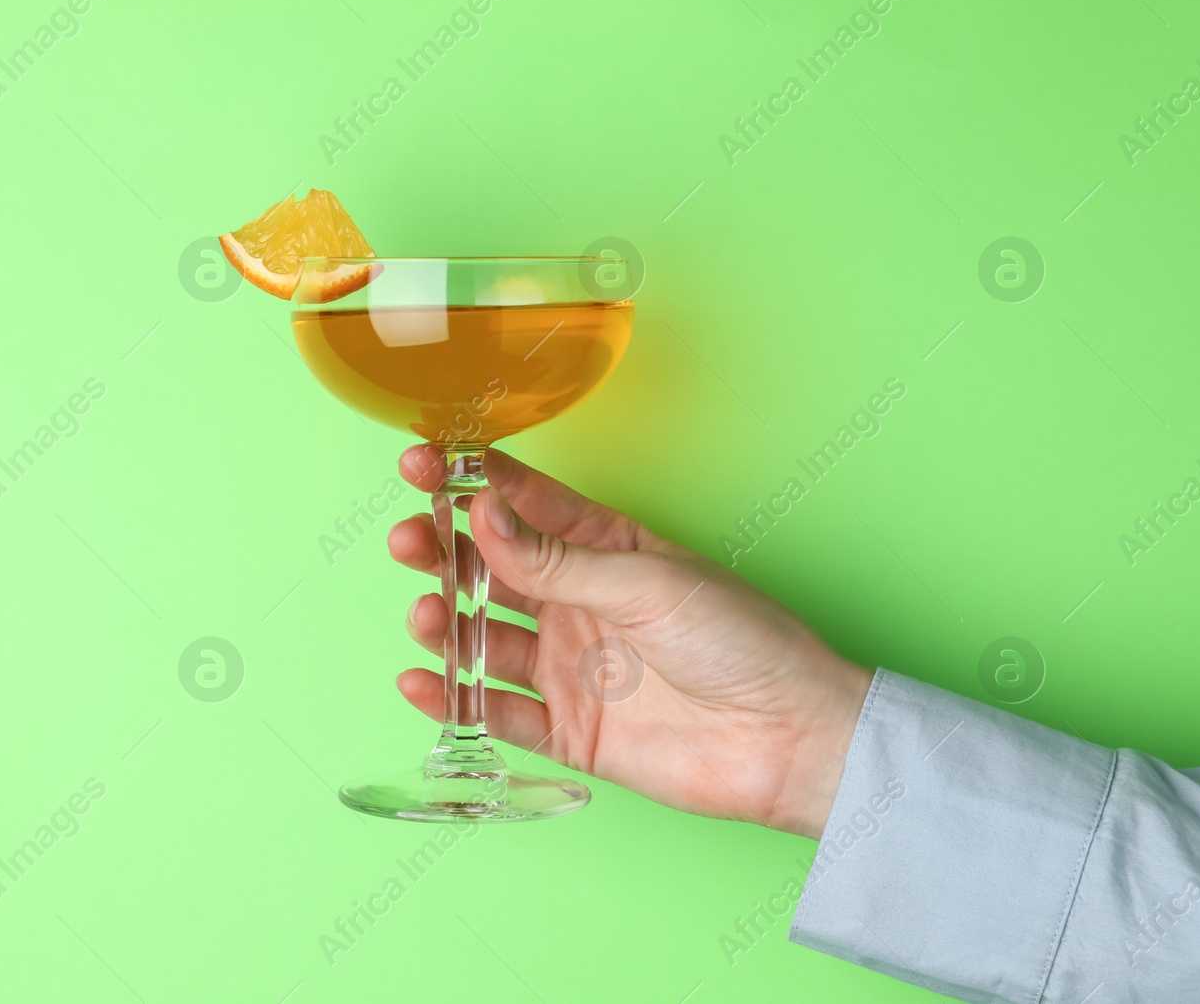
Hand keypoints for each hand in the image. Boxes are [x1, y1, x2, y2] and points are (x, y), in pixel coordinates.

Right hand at [388, 444, 873, 839]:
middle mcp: (579, 603)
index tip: (422, 462)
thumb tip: (482, 512)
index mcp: (605, 548)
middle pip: (490, 570)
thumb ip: (556, 558)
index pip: (522, 504)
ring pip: (484, 639)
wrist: (791, 738)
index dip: (469, 481)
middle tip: (408, 540)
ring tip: (428, 614)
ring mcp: (569, 666)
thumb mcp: (645, 581)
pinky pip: (497, 712)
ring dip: (447, 623)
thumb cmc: (742, 640)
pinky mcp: (568, 730)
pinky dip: (455, 699)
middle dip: (442, 551)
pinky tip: (422, 680)